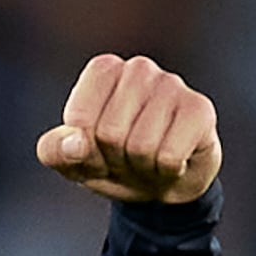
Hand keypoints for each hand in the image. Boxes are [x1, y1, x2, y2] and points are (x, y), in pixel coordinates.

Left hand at [36, 52, 222, 206]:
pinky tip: (174, 162)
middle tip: (129, 158)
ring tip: (150, 159)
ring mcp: (172, 85)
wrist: (164, 187)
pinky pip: (169, 157)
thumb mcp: (74, 162)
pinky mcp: (200, 109)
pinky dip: (167, 172)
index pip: (80, 119)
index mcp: (103, 69)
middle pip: (110, 133)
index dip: (86, 149)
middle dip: (116, 160)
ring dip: (143, 168)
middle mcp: (138, 68)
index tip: (99, 150)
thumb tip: (77, 143)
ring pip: (141, 147)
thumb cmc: (115, 163)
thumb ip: (55, 151)